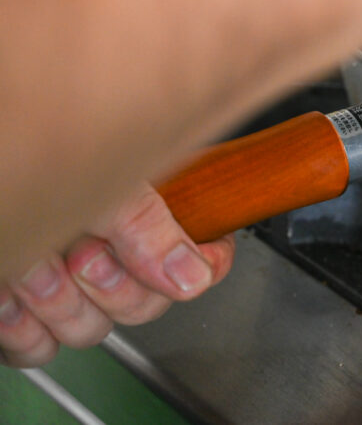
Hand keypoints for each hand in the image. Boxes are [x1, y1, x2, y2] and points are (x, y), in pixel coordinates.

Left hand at [0, 185, 233, 366]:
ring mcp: (59, 282)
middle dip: (109, 283)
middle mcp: (103, 247)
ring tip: (33, 258)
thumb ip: (146, 225)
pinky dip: (20, 324)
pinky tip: (10, 288)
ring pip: (89, 330)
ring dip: (54, 299)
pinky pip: (38, 349)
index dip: (201, 263)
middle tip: (82, 251)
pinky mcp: (16, 314)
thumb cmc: (21, 155)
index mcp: (133, 210)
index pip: (199, 255)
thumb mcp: (94, 182)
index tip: (191, 259)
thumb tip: (194, 272)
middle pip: (144, 306)